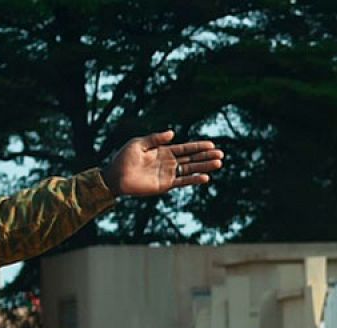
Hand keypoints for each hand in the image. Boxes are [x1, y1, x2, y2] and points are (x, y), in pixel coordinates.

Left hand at [104, 130, 223, 196]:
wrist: (116, 176)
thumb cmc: (124, 158)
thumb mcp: (139, 143)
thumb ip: (156, 138)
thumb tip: (173, 134)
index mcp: (163, 151)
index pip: (185, 148)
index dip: (198, 146)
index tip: (212, 145)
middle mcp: (168, 162)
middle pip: (192, 158)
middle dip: (206, 156)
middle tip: (221, 154)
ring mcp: (168, 174)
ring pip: (190, 169)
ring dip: (204, 167)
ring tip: (218, 164)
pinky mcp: (165, 185)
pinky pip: (182, 182)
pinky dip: (193, 180)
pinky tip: (205, 178)